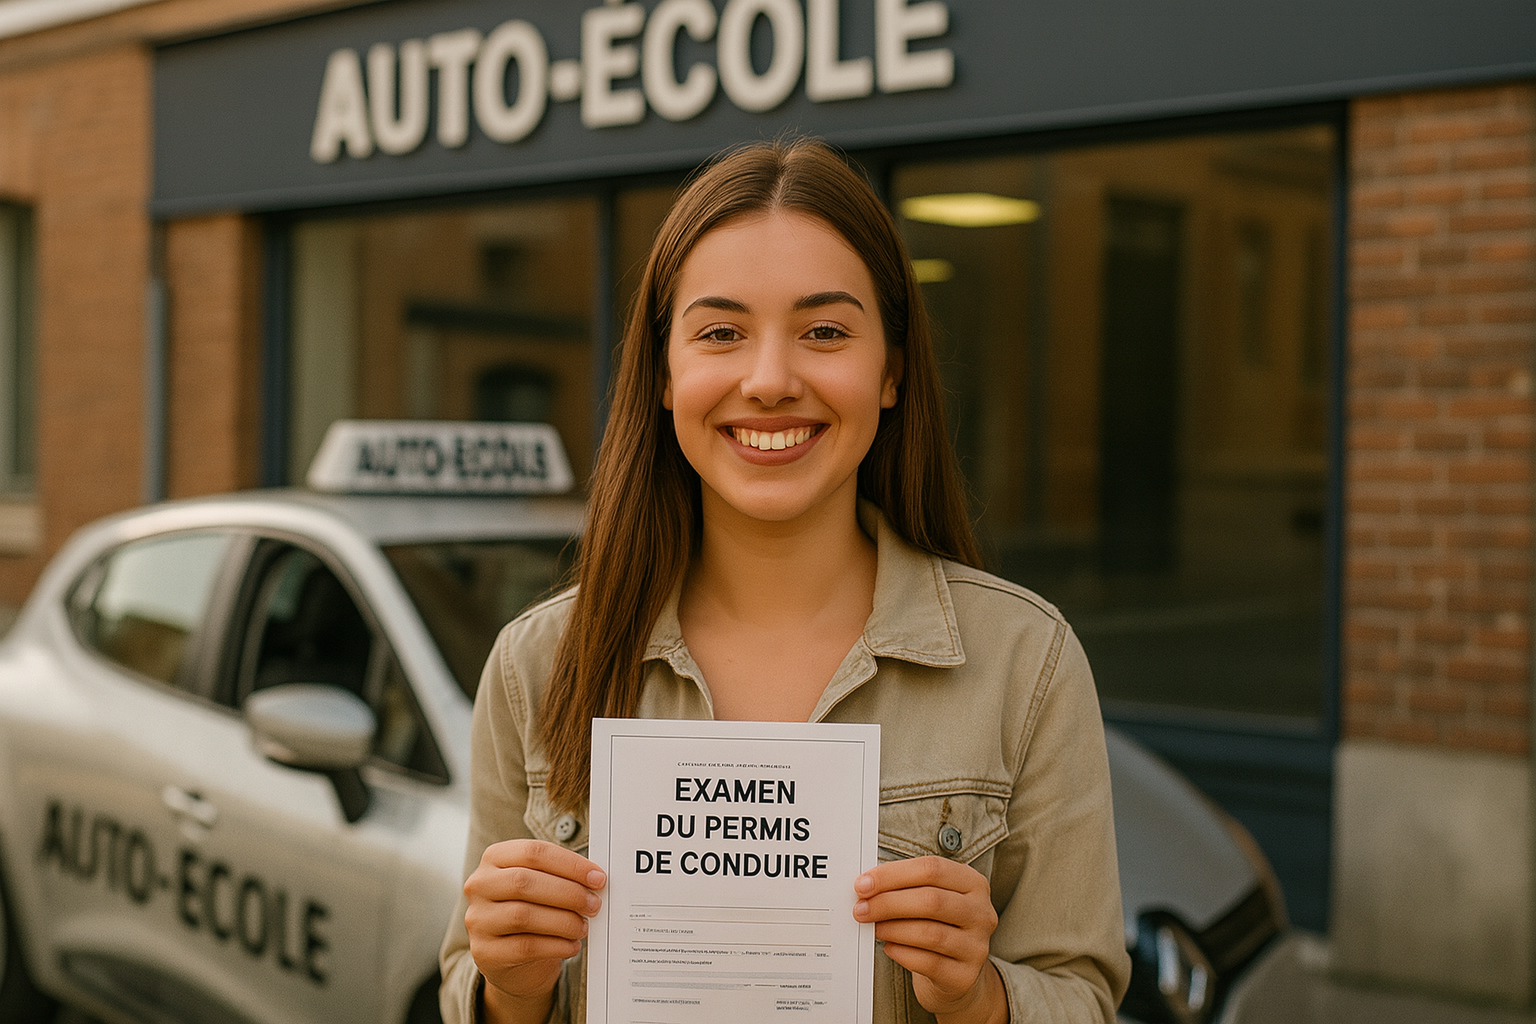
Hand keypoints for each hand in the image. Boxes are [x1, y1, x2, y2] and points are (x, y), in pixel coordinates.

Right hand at [462, 839, 605, 1022]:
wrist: (510, 959)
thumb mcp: (540, 886)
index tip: (597, 877)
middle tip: (594, 904)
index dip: (569, 864)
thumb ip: (559, 877)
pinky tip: (571, 945)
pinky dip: (556, 945)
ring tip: (583, 926)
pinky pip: (525, 947)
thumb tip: (595, 879)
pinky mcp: (484, 952)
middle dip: (568, 893)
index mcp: (494, 858)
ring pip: (523, 915)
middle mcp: (479, 885)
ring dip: (563, 921)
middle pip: (525, 881)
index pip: (533, 852)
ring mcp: (477, 919)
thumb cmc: (532, 912)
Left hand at [852, 856, 1004, 1023]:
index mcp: (972, 883)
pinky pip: (929, 963)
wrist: (956, 974)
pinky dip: (902, 953)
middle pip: (931, 900)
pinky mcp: (965, 976)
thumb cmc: (937, 926)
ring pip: (930, 933)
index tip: (863, 884)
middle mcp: (981, 912)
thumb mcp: (930, 898)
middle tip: (860, 909)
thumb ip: (906, 887)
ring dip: (892, 929)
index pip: (932, 869)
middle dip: (888, 903)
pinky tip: (889, 948)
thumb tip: (866, 885)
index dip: (893, 874)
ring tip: (874, 927)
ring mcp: (977, 946)